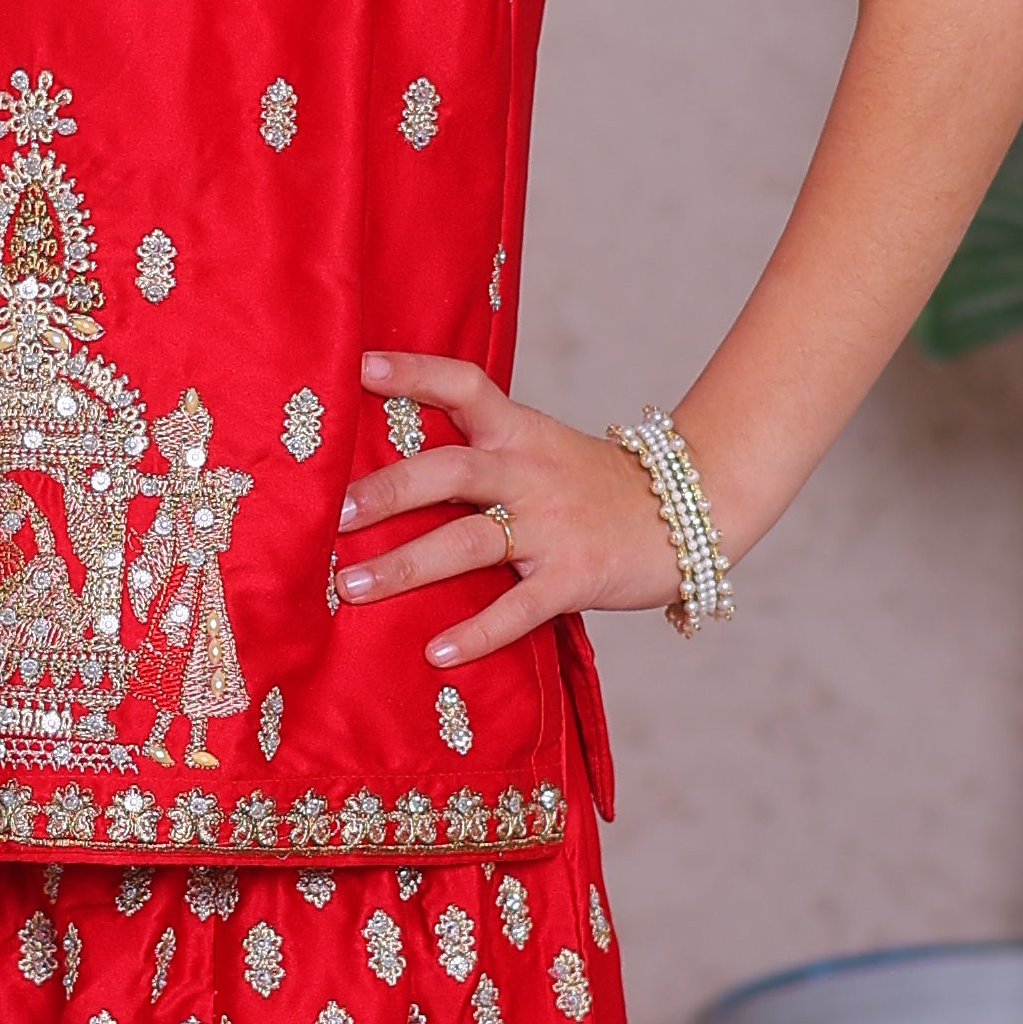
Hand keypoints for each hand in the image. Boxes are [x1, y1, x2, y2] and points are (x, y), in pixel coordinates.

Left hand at [333, 346, 684, 665]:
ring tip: (351, 587)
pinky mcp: (574, 577)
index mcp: (520, 433)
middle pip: (451, 471)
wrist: (689, 512)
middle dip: (387, 491)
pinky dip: (476, 633)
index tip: (358, 370)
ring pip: (469, 542)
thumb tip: (391, 468)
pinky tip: (436, 653)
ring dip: (405, 565)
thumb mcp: (541, 451)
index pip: (464, 386)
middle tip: (333, 514)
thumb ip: (481, 453)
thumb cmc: (595, 488)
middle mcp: (530, 472)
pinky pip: (518, 608)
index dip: (413, 374)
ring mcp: (553, 526)